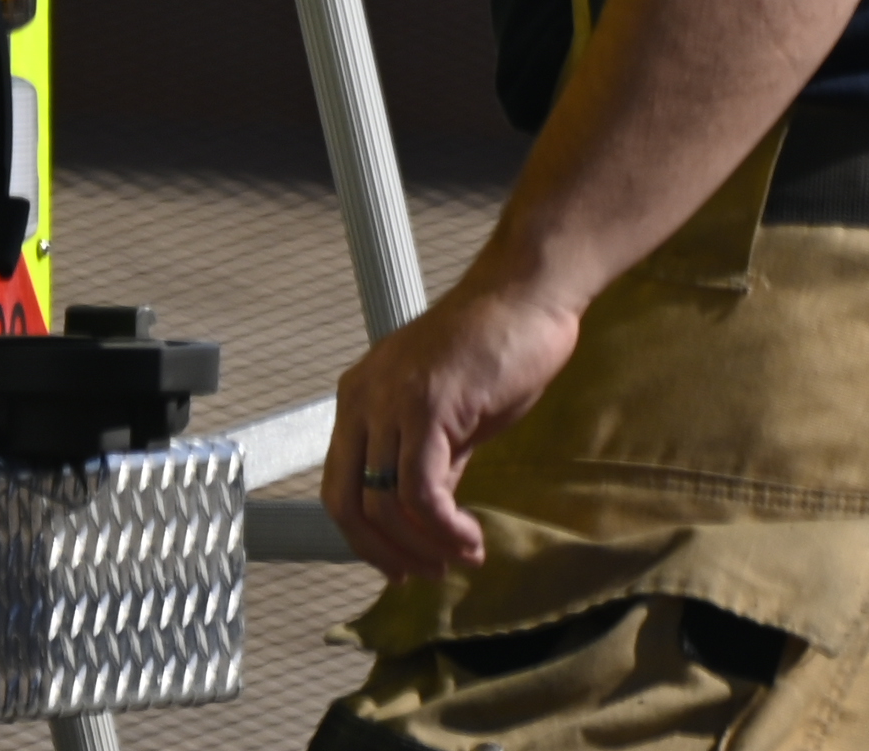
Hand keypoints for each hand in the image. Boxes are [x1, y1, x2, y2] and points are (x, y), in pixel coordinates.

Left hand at [322, 257, 584, 578]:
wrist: (529, 294)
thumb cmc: (497, 345)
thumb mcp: (451, 414)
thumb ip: (432, 459)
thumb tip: (427, 516)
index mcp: (360, 396)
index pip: (340, 486)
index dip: (365, 538)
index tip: (401, 564)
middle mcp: (363, 398)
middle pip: (346, 503)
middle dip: (383, 552)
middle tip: (425, 574)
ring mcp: (391, 402)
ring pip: (383, 505)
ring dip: (423, 547)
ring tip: (461, 558)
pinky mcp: (428, 408)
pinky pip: (422, 492)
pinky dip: (444, 528)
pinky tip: (469, 539)